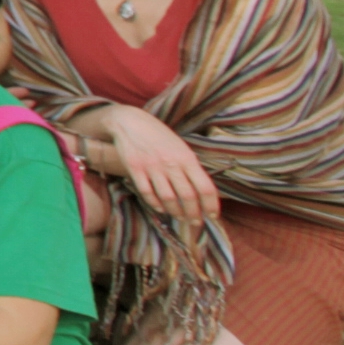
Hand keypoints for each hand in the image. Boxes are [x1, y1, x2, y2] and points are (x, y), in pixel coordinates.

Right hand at [92, 105, 219, 221]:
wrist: (130, 122)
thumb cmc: (159, 136)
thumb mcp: (181, 148)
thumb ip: (190, 167)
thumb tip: (201, 192)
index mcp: (187, 158)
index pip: (205, 187)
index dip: (211, 205)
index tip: (213, 216)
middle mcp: (171, 164)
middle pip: (187, 196)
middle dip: (194, 214)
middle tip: (196, 222)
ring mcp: (152, 167)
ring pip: (168, 198)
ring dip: (176, 211)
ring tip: (180, 217)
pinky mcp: (135, 169)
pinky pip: (147, 193)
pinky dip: (155, 204)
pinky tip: (161, 208)